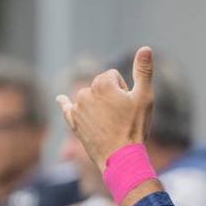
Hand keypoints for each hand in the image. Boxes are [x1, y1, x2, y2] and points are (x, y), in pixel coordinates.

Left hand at [56, 47, 154, 170]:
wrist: (120, 157)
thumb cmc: (135, 127)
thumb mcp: (145, 97)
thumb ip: (144, 70)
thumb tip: (146, 47)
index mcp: (103, 83)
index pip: (114, 76)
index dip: (124, 89)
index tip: (128, 106)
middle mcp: (85, 92)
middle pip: (101, 85)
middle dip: (111, 96)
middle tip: (121, 116)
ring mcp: (77, 107)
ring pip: (90, 97)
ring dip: (99, 104)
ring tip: (110, 123)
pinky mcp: (72, 121)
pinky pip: (67, 107)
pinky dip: (65, 103)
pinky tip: (60, 99)